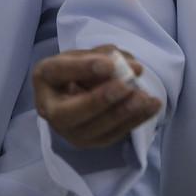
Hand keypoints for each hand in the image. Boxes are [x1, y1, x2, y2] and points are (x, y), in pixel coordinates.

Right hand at [33, 45, 161, 148]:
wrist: (76, 92)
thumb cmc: (80, 69)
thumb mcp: (85, 54)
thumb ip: (104, 56)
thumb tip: (131, 67)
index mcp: (44, 78)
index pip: (58, 72)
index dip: (84, 68)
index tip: (110, 63)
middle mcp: (49, 109)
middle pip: (70, 112)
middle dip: (100, 100)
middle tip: (127, 86)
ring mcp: (68, 130)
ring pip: (94, 128)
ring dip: (122, 113)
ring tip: (145, 97)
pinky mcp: (89, 142)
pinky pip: (112, 135)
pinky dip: (134, 121)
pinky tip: (151, 106)